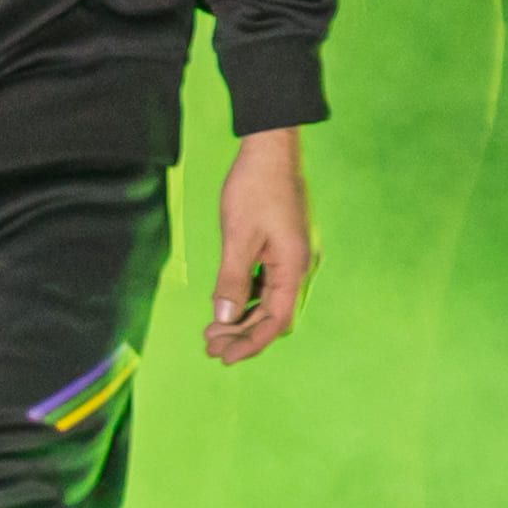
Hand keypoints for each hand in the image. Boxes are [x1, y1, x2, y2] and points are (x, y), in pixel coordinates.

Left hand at [206, 127, 313, 360]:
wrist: (270, 150)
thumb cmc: (255, 189)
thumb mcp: (238, 237)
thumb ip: (232, 280)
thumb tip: (224, 319)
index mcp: (293, 268)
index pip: (275, 321)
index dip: (250, 343)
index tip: (224, 358)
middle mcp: (298, 267)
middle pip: (272, 315)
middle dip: (242, 335)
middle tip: (210, 348)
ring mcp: (291, 258)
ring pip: (268, 300)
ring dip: (242, 318)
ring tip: (212, 333)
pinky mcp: (282, 248)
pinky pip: (266, 283)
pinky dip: (246, 297)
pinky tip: (225, 305)